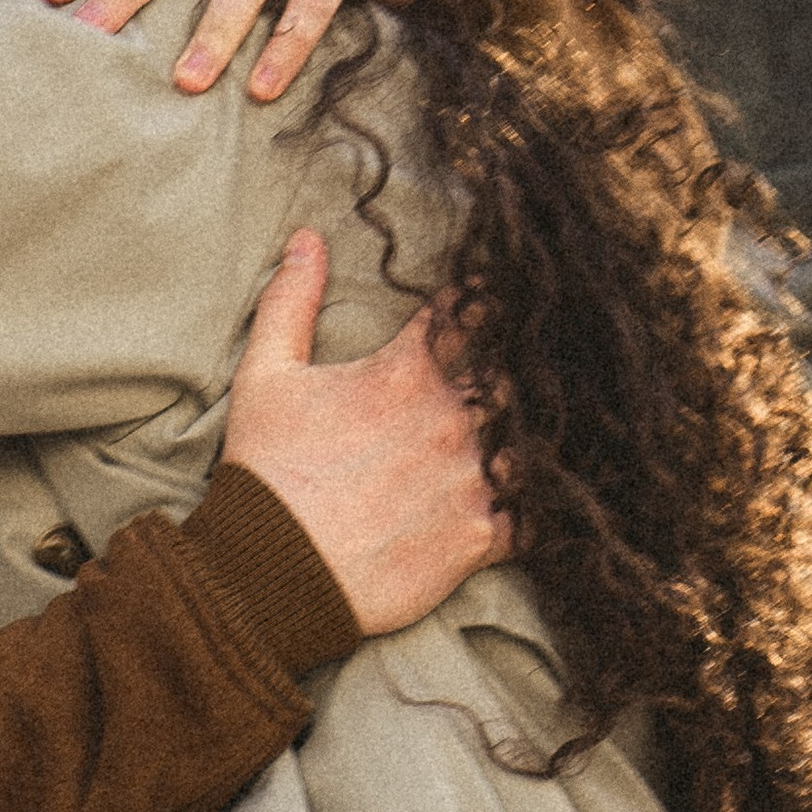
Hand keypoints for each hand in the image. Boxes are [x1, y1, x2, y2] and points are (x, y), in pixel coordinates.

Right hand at [224, 231, 505, 635]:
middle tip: (538, 362)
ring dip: (536, 432)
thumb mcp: (265, 376)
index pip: (467, 313)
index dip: (483, 302)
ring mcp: (472, 479)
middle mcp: (451, 419)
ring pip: (535, 439)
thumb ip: (291, 301)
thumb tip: (308, 237)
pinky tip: (545, 496)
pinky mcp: (482, 537)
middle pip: (515, 373)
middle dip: (519, 368)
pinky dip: (540, 504)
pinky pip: (536, 514)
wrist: (269, 575)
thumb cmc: (267, 473)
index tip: (495, 298)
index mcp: (407, 372)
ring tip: (546, 427)